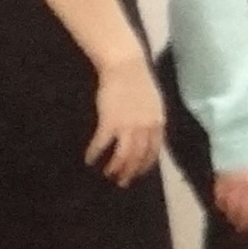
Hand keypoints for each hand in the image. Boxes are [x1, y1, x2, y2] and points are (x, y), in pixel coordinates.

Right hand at [88, 58, 164, 185]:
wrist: (126, 67)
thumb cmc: (138, 82)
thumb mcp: (154, 104)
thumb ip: (152, 120)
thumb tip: (148, 134)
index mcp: (158, 124)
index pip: (154, 152)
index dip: (145, 165)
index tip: (138, 173)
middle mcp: (146, 128)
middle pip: (138, 157)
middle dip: (130, 172)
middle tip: (121, 181)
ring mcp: (128, 126)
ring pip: (123, 155)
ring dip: (114, 167)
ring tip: (107, 174)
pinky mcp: (110, 122)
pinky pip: (102, 143)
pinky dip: (95, 153)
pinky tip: (89, 158)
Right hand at [211, 165, 247, 238]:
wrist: (243, 131)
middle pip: (247, 213)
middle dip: (246, 223)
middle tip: (245, 230)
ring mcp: (234, 185)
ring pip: (232, 208)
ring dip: (233, 218)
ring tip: (235, 223)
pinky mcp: (220, 179)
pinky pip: (220, 198)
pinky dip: (222, 206)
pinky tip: (224, 210)